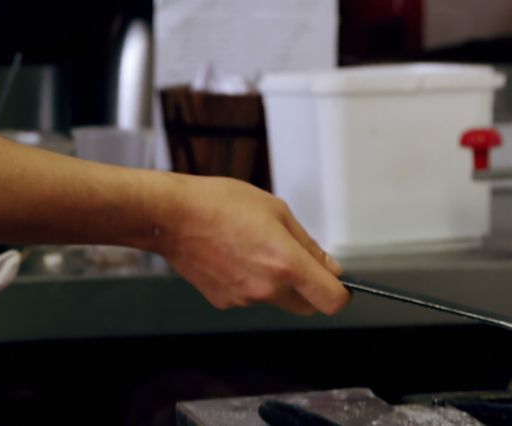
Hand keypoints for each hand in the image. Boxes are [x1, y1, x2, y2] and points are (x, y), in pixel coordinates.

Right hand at [154, 176, 349, 315]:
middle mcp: (267, 288)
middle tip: (299, 261)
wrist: (171, 216)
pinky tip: (237, 256)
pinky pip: (252, 298)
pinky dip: (253, 283)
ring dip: (280, 284)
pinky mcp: (224, 302)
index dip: (341, 294)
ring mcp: (244, 299)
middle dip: (312, 290)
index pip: (331, 301)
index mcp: (286, 264)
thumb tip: (331, 267)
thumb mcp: (277, 211)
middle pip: (308, 306)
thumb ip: (308, 244)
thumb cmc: (221, 203)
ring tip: (257, 248)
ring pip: (278, 300)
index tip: (338, 282)